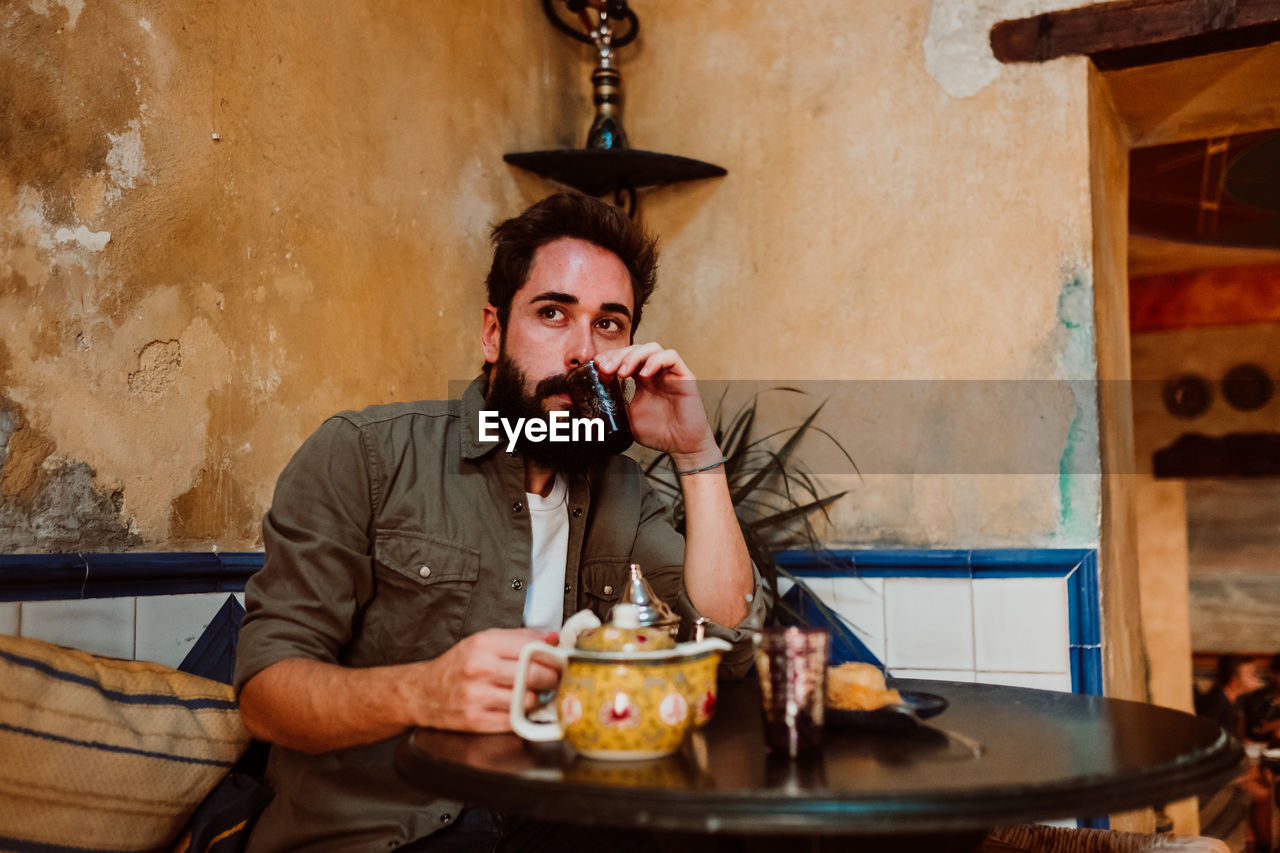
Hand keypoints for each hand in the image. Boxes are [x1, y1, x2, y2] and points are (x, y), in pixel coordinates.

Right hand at [409, 628, 559, 732]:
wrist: (423, 693)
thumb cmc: (456, 666)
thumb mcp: (483, 642)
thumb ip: (519, 638)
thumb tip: (552, 638)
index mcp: (483, 646)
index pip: (531, 648)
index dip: (551, 655)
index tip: (559, 659)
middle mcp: (479, 669)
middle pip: (533, 674)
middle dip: (551, 677)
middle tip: (554, 677)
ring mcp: (478, 697)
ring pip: (527, 699)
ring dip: (538, 697)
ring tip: (533, 692)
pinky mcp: (477, 720)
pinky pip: (514, 720)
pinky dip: (523, 714)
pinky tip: (520, 707)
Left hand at [592, 343, 719, 467]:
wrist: (680, 446)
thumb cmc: (658, 433)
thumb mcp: (626, 419)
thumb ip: (612, 408)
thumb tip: (587, 408)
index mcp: (642, 379)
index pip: (624, 357)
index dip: (610, 357)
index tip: (596, 366)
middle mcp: (655, 372)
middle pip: (635, 349)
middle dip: (617, 356)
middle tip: (605, 368)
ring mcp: (669, 373)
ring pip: (652, 348)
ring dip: (634, 356)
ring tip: (622, 373)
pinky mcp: (684, 377)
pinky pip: (671, 357)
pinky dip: (655, 361)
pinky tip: (644, 374)